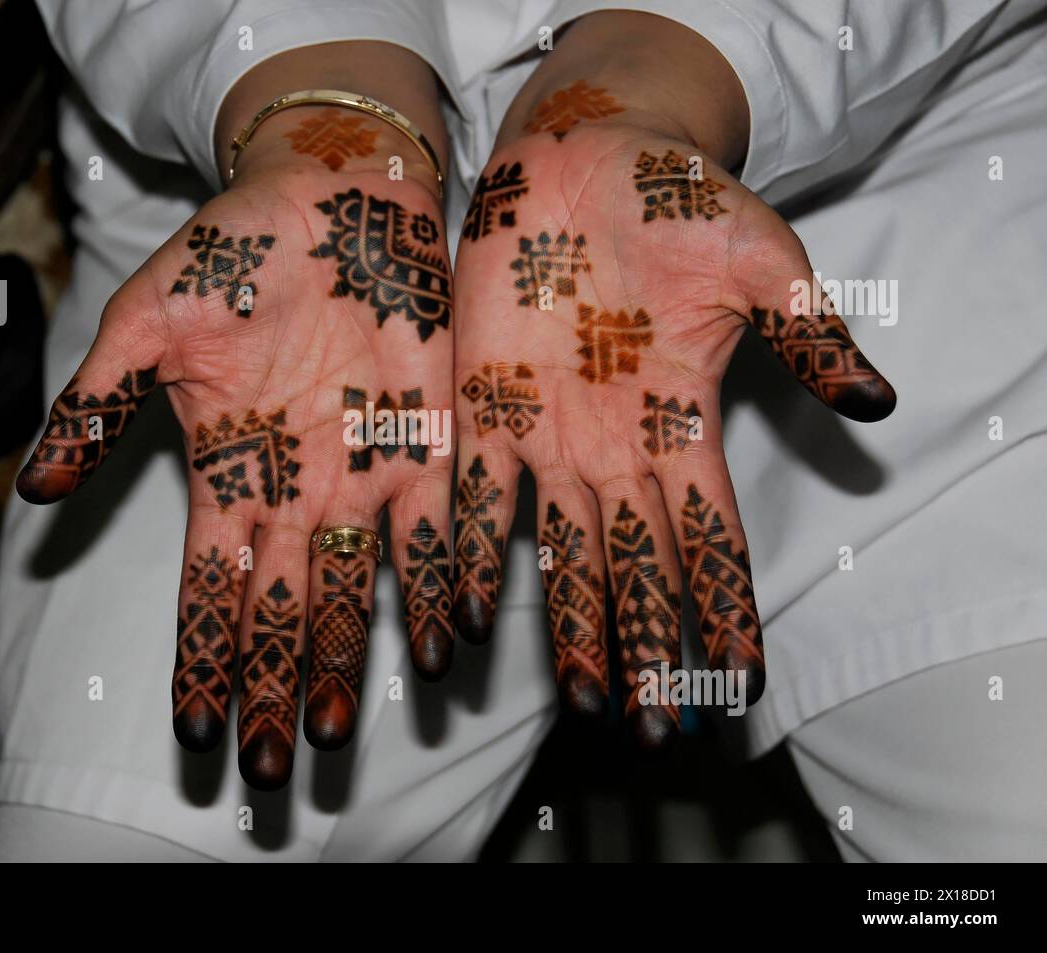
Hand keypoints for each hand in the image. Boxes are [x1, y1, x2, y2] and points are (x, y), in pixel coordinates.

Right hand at [16, 105, 453, 788]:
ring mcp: (367, 474)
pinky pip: (443, 526)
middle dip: (275, 690)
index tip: (197, 733)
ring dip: (348, 658)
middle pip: (283, 613)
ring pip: (358, 590)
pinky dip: (444, 580)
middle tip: (271, 771)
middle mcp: (298, 494)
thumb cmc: (231, 252)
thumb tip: (35, 491)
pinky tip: (449, 635)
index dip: (201, 663)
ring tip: (339, 729)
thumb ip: (97, 404)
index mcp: (227, 477)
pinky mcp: (433, 441)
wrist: (331, 194)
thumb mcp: (145, 322)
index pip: (208, 593)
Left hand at [451, 107, 894, 743]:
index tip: (740, 682)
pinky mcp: (481, 405)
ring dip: (569, 623)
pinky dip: (468, 550)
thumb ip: (807, 331)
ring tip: (576, 699)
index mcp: (684, 425)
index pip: (713, 539)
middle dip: (647, 648)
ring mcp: (545, 434)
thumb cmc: (678, 201)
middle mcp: (614, 449)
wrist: (582, 156)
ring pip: (560, 550)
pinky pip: (471, 491)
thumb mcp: (760, 261)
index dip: (726, 610)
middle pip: (637, 567)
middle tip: (653, 731)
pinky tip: (462, 611)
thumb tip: (877, 401)